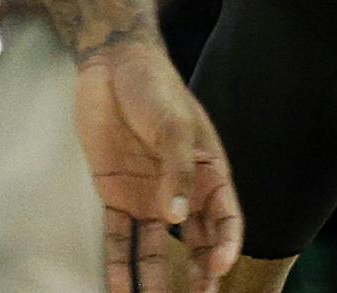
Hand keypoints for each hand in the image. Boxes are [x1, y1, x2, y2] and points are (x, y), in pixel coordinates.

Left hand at [74, 40, 240, 292]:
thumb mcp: (172, 123)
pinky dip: (120, 266)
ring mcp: (148, 196)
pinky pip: (120, 239)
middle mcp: (181, 189)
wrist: (110, 66)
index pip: (224, 215)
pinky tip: (120, 290)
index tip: (219, 267)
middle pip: (196, 240)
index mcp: (206, 168)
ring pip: (157, 248)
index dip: (226, 243)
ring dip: (158, 279)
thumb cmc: (153, 87)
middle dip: (200, 273)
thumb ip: (177, 169)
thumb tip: (178, 218)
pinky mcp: (117, 197)